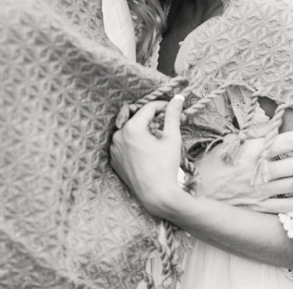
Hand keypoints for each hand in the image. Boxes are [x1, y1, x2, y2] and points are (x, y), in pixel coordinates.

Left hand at [110, 95, 184, 215]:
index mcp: (132, 128)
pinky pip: (123, 144)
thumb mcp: (172, 138)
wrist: (156, 196)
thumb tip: (178, 98)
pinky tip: (146, 151)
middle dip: (150, 118)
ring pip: (129, 131)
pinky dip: (133, 143)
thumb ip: (172, 115)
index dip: (162, 105)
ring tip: (156, 138)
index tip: (172, 108)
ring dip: (141, 130)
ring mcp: (114, 149)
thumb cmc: (166, 166)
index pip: (148, 108)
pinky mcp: (114, 160)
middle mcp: (118, 136)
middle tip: (164, 124)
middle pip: (136, 118)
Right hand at [195, 129, 292, 213]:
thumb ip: (251, 133)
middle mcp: (256, 172)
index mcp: (247, 152)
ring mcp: (260, 192)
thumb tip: (272, 121)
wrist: (191, 197)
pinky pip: (289, 205)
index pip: (283, 140)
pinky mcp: (260, 208)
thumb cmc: (207, 167)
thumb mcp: (225, 144)